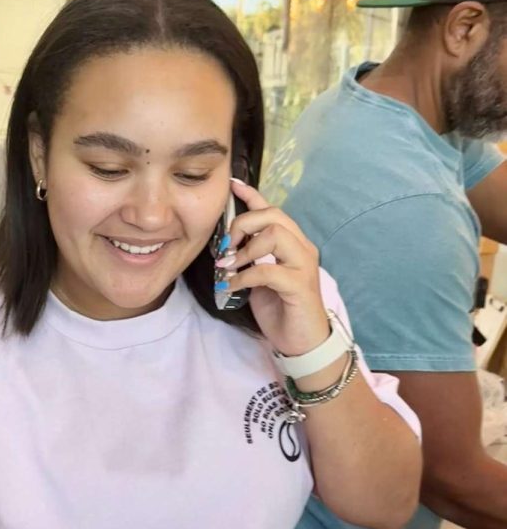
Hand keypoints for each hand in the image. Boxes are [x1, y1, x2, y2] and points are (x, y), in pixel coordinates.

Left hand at [215, 180, 328, 358]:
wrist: (303, 342)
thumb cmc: (281, 309)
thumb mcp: (259, 278)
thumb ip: (250, 258)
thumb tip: (226, 247)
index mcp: (293, 243)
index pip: (273, 210)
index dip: (252, 195)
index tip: (232, 185)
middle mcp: (302, 248)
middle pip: (273, 216)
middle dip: (243, 224)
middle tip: (226, 247)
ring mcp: (303, 266)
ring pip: (275, 235)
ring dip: (244, 250)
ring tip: (228, 267)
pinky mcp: (299, 286)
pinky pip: (267, 270)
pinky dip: (243, 277)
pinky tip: (230, 286)